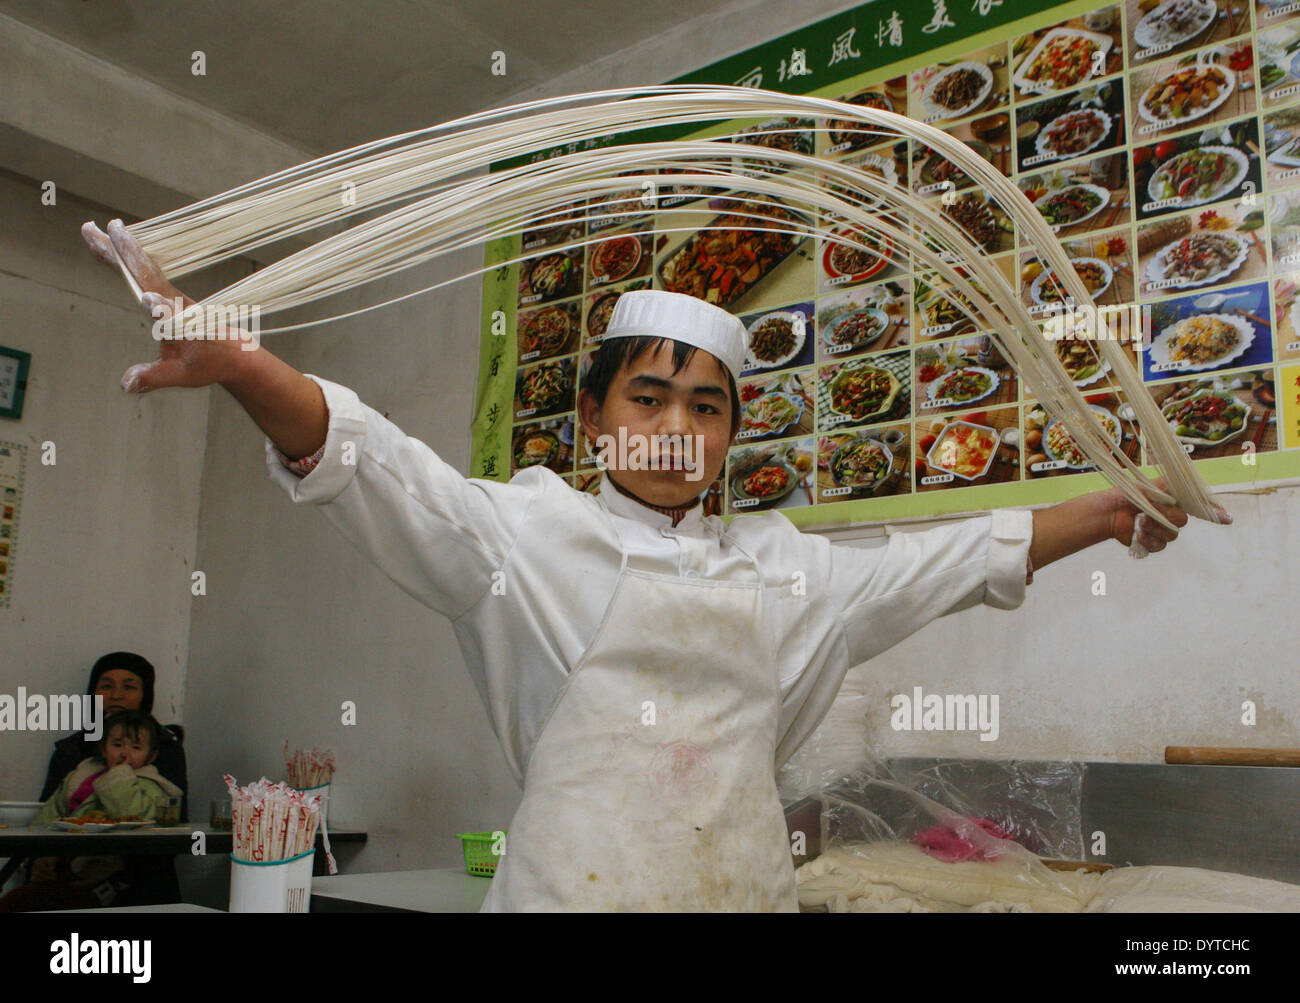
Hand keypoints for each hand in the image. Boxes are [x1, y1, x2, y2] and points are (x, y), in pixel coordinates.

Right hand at [82, 219, 253, 392]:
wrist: (235, 353)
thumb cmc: (210, 363)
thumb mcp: (181, 375)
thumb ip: (153, 377)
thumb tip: (126, 384)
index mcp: (180, 322)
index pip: (164, 310)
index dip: (156, 306)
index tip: (147, 299)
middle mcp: (175, 301)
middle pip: (146, 274)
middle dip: (122, 254)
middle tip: (96, 230)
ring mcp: (172, 293)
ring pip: (143, 266)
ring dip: (119, 246)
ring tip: (93, 228)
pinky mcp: (169, 292)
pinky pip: (145, 269)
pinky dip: (126, 255)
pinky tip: (111, 244)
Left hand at [1100, 478, 1230, 553]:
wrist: (1109, 510)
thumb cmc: (1131, 494)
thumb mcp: (1158, 487)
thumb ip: (1184, 492)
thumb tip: (1209, 499)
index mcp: (1175, 501)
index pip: (1200, 508)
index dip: (1214, 514)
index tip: (1227, 519)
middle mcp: (1171, 517)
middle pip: (1183, 521)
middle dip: (1166, 516)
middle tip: (1149, 510)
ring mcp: (1161, 531)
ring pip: (1171, 536)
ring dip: (1155, 528)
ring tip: (1140, 520)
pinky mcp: (1151, 543)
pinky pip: (1159, 546)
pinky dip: (1149, 539)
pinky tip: (1139, 533)